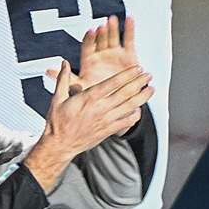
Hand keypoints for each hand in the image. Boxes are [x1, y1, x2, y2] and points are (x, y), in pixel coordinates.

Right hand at [23, 62, 153, 191]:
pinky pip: (125, 123)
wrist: (60, 145)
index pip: (113, 83)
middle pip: (125, 93)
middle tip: (148, 76)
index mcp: (89, 98)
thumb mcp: (58, 98)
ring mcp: (105, 120)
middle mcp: (100, 108)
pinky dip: (134, 116)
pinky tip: (140, 111)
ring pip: (128, 107)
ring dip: (141, 98)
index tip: (137, 69)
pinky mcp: (107, 131)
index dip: (127, 75)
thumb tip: (64, 63)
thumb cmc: (58, 123)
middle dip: (139, 83)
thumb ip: (63, 79)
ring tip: (150, 90)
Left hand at [45, 16, 137, 92]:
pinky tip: (130, 19)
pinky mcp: (128, 54)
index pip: (87, 47)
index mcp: (89, 60)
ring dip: (113, 28)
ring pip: (113, 37)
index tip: (91, 31)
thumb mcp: (82, 87)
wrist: (119, 102)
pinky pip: (128, 39)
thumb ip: (68, 78)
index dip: (89, 39)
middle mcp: (101, 54)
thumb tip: (48, 70)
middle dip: (101, 32)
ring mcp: (114, 52)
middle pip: (100, 39)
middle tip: (102, 25)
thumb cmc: (99, 95)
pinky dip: (129, 29)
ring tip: (113, 20)